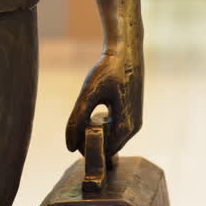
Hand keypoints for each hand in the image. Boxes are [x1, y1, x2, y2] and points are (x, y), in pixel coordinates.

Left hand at [66, 42, 144, 156]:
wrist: (127, 52)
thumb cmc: (107, 70)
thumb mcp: (88, 93)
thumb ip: (77, 119)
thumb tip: (68, 147)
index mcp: (125, 126)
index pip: (103, 152)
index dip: (86, 147)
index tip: (75, 131)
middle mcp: (134, 128)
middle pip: (109, 148)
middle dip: (92, 141)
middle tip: (77, 124)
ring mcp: (136, 122)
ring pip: (113, 140)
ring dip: (98, 133)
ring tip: (86, 116)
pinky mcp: (134, 115)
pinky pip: (117, 131)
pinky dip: (104, 127)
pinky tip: (95, 112)